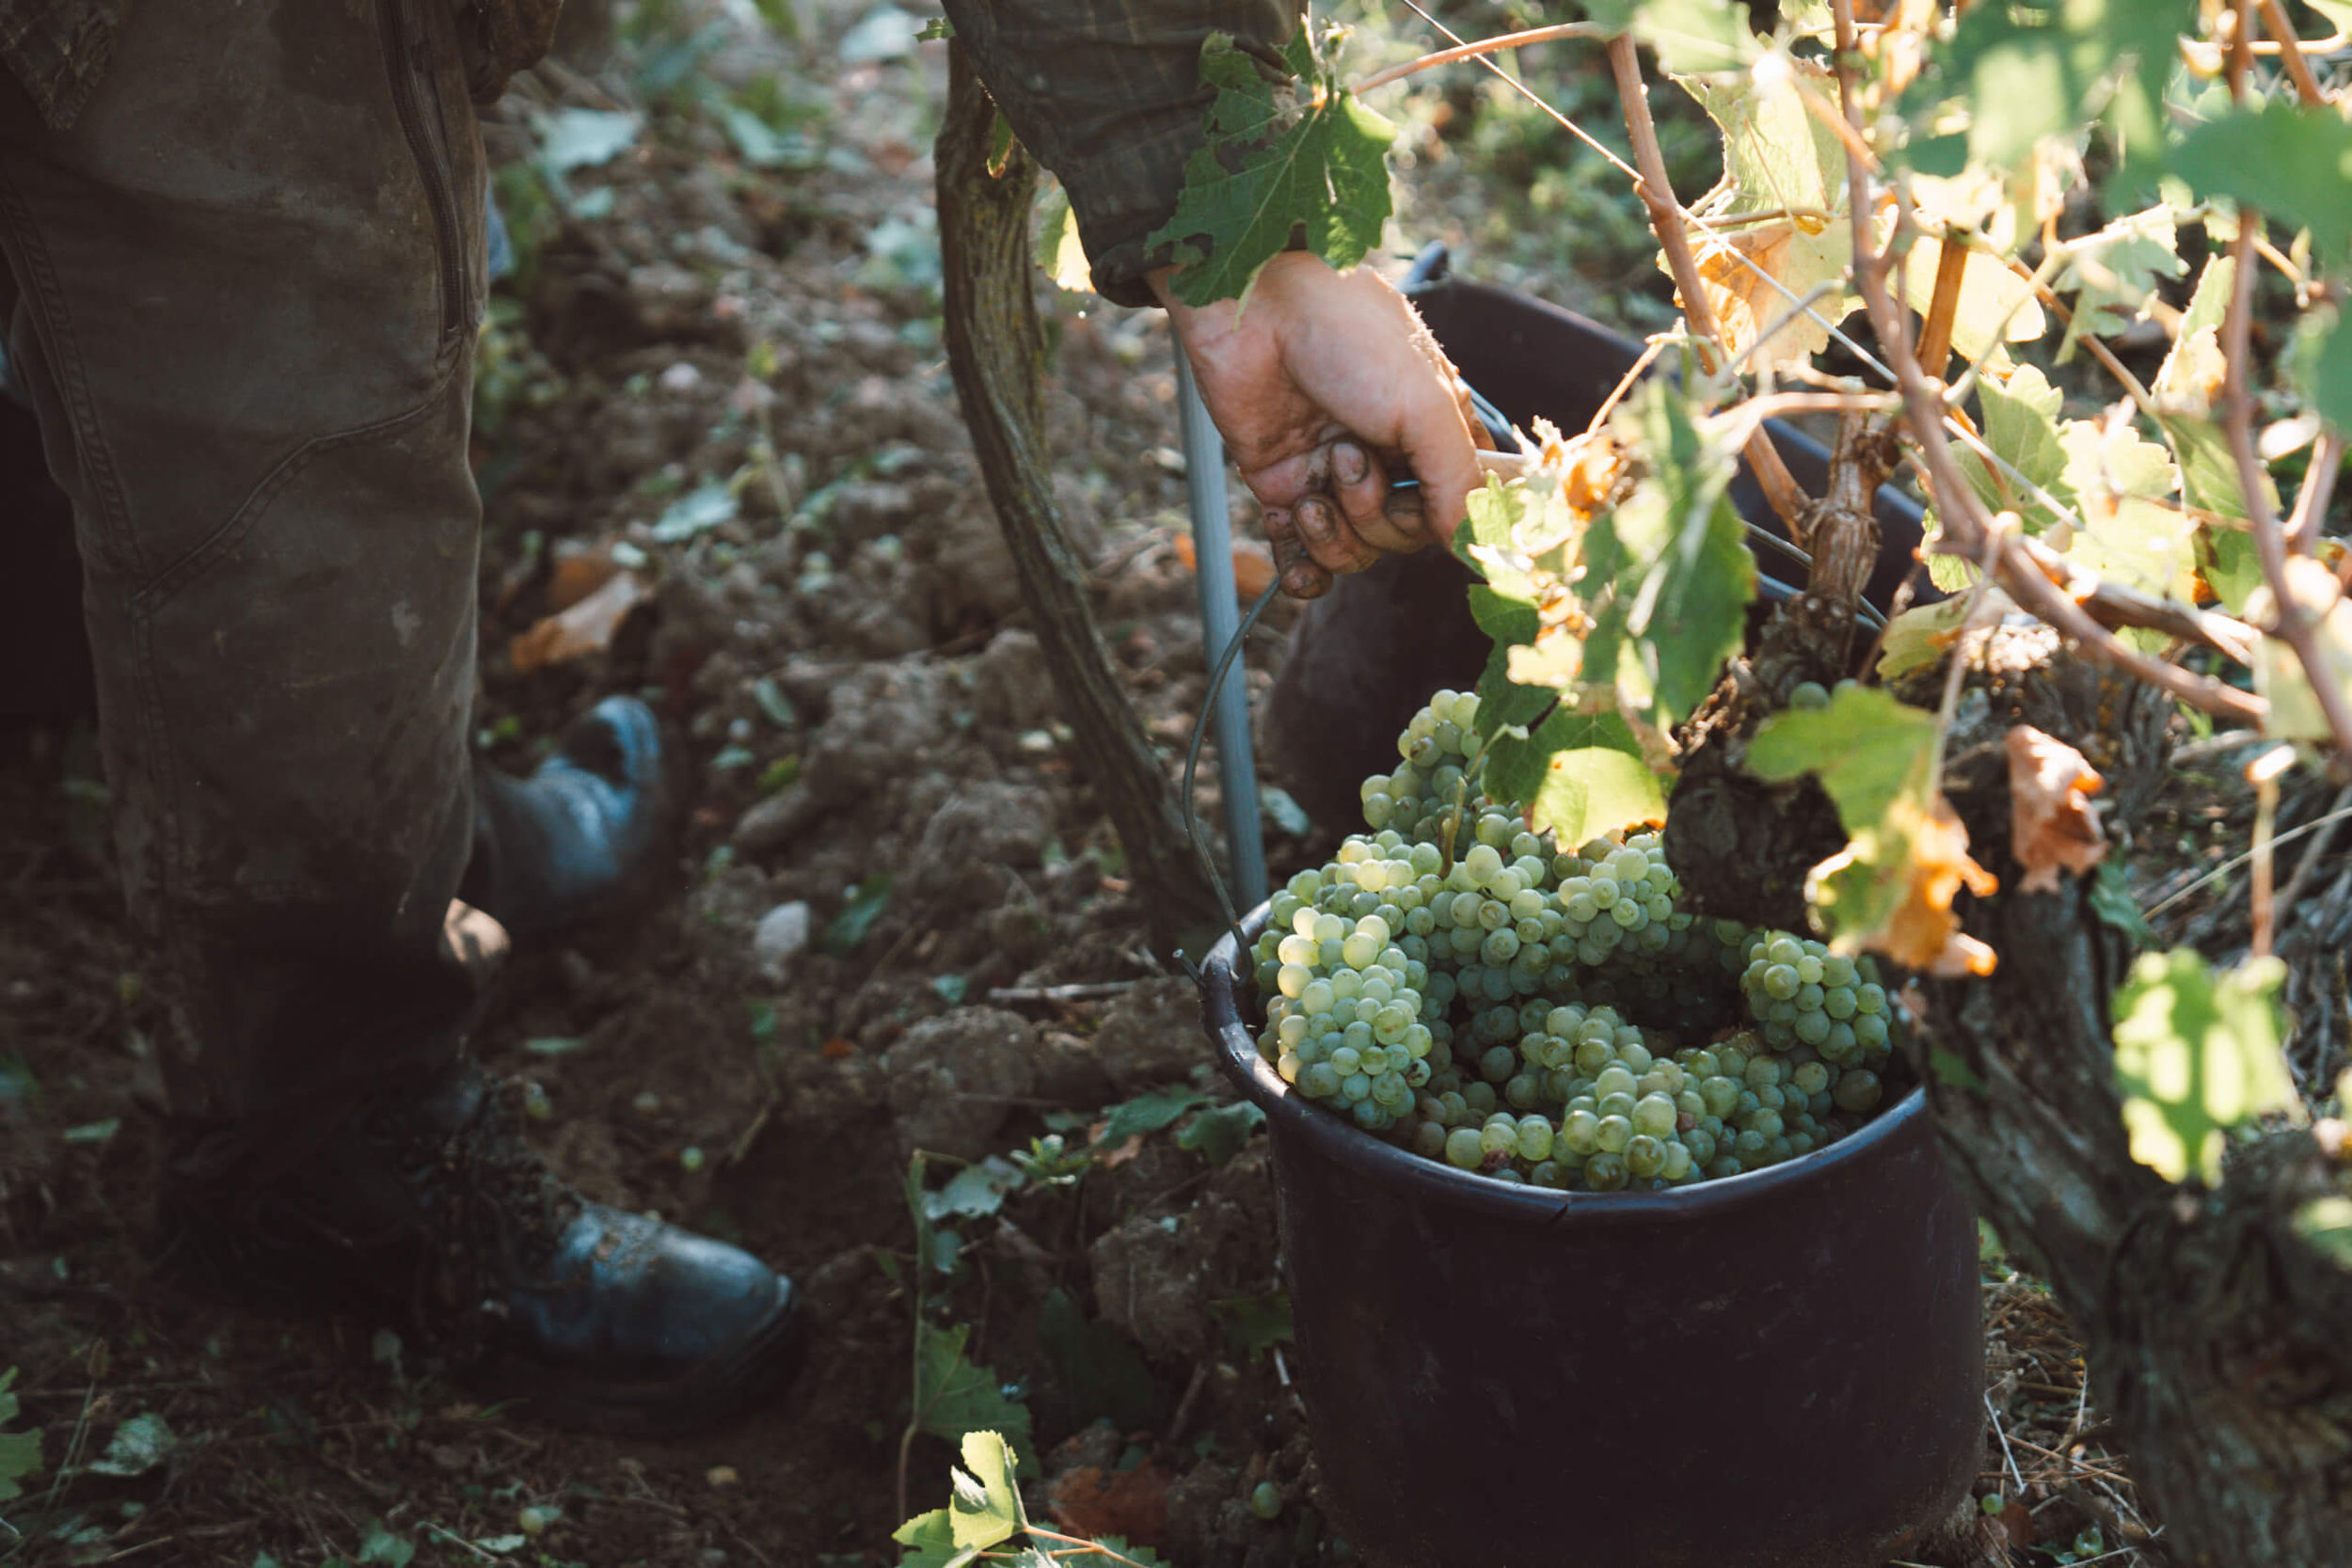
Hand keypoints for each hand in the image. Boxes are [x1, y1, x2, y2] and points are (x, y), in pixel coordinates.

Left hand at [1153, 253, 1482, 598]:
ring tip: (1313, 490)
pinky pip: (1301, 554)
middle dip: (1376, 517)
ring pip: (1354, 550)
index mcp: (1435, 428)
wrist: (1251, 310)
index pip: (1458, 505)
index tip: (1429, 516)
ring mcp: (1334, 472)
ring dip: (1334, 537)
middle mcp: (1389, 455)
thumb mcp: (1424, 404)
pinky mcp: (1283, 484)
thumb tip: (1468, 542)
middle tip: (1349, 462)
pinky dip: (1301, 567)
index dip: (1445, 522)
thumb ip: (1456, 480)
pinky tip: (1295, 554)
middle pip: (1401, 536)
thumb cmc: (1346, 335)